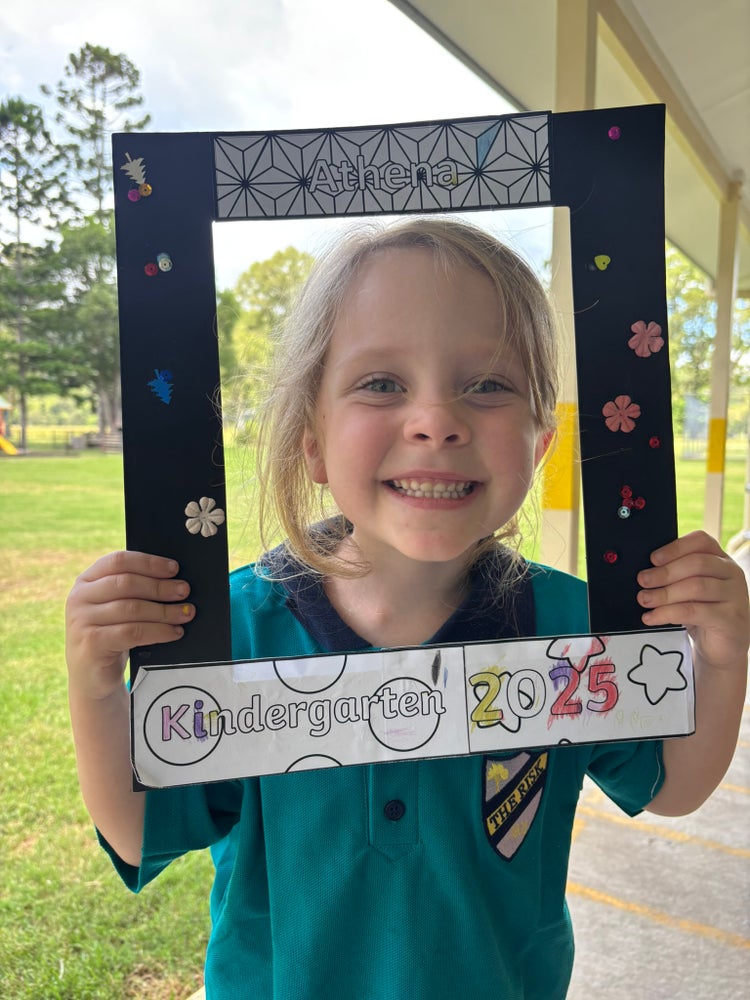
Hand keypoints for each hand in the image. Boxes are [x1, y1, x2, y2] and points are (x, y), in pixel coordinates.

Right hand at [65, 550, 194, 699]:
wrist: (93, 677)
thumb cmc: (112, 636)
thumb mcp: (116, 608)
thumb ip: (134, 590)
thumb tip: (175, 579)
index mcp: (86, 581)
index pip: (118, 561)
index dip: (149, 562)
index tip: (174, 568)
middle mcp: (79, 597)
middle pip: (127, 583)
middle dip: (160, 587)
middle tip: (184, 591)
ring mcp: (82, 621)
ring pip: (132, 608)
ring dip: (164, 610)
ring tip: (186, 613)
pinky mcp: (91, 643)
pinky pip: (132, 632)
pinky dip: (158, 631)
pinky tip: (174, 632)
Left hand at [636, 530, 749, 673]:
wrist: (724, 647)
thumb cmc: (703, 614)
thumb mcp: (690, 591)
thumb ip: (677, 577)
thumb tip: (645, 572)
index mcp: (721, 560)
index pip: (701, 541)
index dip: (675, 547)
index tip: (653, 558)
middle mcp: (732, 574)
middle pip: (697, 563)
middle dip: (664, 572)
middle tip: (642, 580)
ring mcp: (735, 596)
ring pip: (696, 587)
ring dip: (664, 593)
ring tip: (644, 599)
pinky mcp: (730, 619)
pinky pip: (694, 611)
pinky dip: (668, 613)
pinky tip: (652, 617)